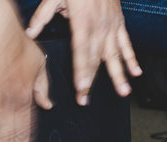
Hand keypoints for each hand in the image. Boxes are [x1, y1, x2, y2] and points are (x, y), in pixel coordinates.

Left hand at [26, 0, 141, 105]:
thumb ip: (43, 15)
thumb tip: (30, 33)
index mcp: (82, 21)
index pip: (81, 52)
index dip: (82, 72)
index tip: (81, 88)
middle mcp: (100, 26)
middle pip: (95, 59)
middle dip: (90, 81)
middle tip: (85, 100)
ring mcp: (112, 26)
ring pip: (115, 55)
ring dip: (119, 75)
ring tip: (123, 92)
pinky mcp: (119, 23)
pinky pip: (127, 43)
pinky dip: (132, 58)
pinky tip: (136, 73)